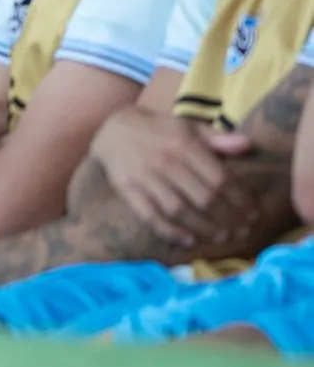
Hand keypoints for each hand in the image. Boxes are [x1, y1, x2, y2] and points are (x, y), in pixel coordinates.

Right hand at [86, 106, 255, 246]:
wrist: (113, 130)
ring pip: (179, 210)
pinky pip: (150, 215)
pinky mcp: (127, 189)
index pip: (219, 178)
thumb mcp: (188, 127)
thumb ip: (217, 138)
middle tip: (243, 230)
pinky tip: (189, 240)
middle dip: (228, 219)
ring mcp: (143, 177)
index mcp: (183, 144)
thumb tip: (247, 145)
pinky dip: (171, 231)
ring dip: (204, 228)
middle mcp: (164, 161)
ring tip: (222, 237)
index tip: (253, 213)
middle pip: (203, 198)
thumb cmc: (159, 131)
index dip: (240, 200)